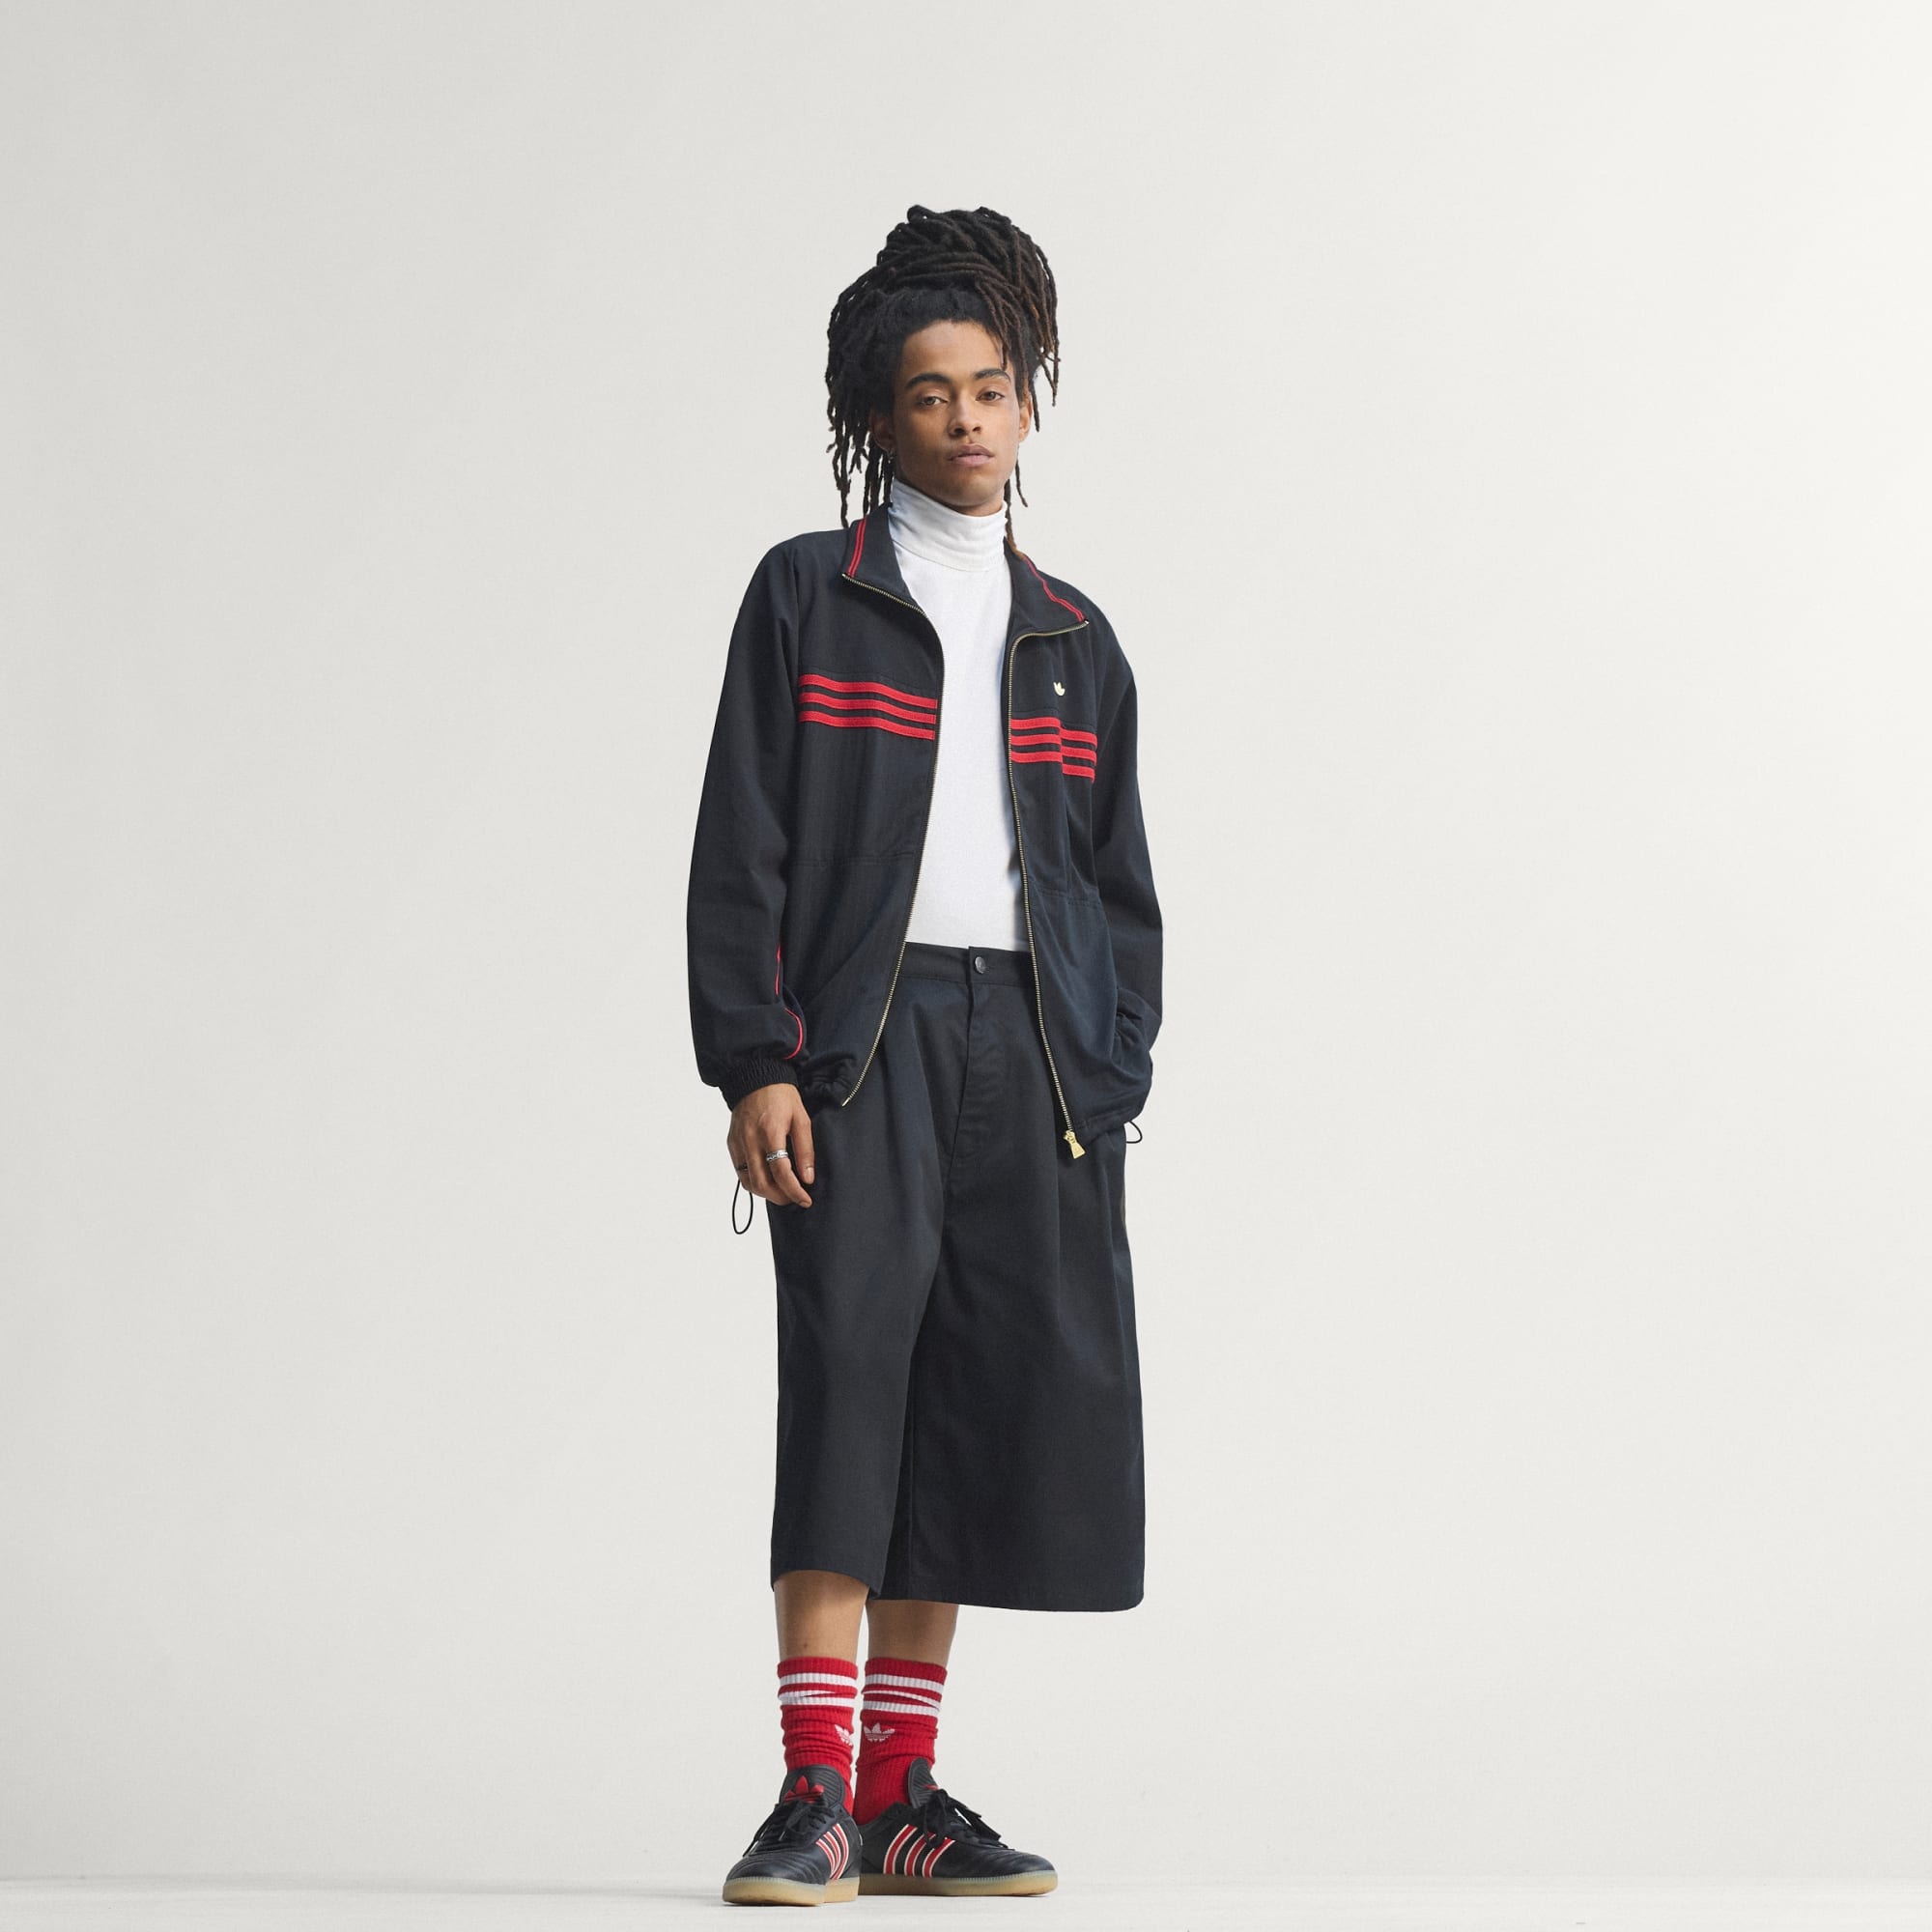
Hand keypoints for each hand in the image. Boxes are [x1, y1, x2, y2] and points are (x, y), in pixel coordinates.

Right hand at [729, 1083, 815, 1207]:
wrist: (755, 1079)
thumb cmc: (781, 1097)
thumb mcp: (801, 1118)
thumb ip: (805, 1149)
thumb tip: (807, 1177)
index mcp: (770, 1132)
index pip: (781, 1172)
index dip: (794, 1190)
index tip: (805, 1199)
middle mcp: (750, 1140)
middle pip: (761, 1183)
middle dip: (780, 1197)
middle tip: (794, 1198)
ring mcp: (738, 1143)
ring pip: (748, 1182)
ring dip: (765, 1193)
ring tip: (782, 1191)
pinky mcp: (731, 1144)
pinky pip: (740, 1172)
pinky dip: (753, 1182)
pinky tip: (767, 1180)